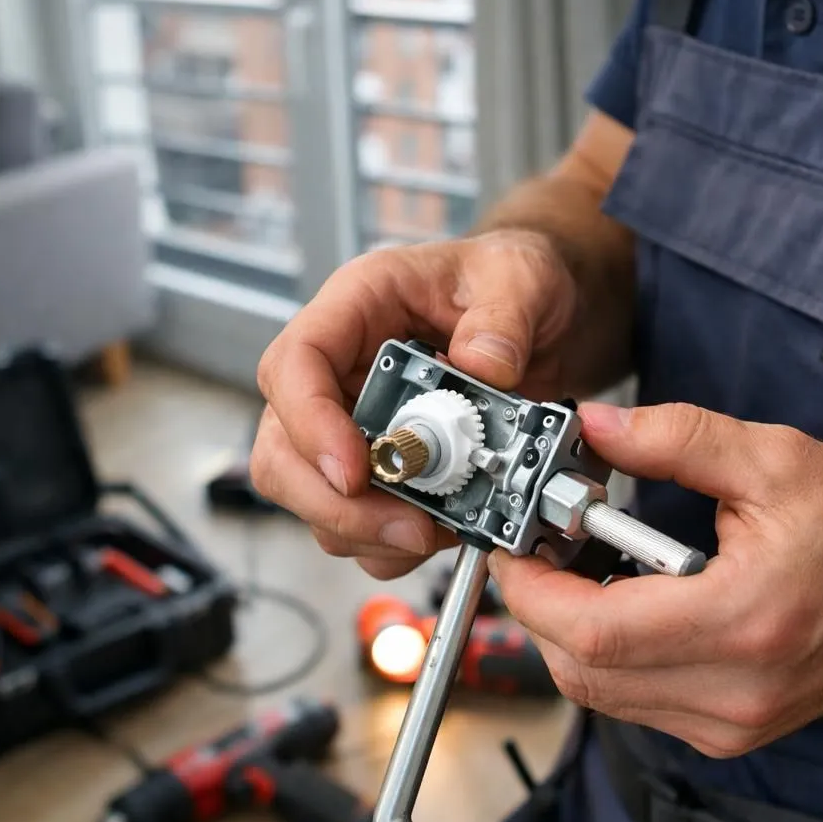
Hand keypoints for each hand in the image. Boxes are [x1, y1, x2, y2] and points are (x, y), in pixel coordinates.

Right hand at [252, 231, 586, 578]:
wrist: (539, 317)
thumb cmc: (510, 280)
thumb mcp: (520, 278)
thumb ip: (504, 317)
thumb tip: (484, 366)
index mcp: (356, 308)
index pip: (293, 365)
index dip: (308, 424)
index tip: (353, 472)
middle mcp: (340, 370)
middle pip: (282, 448)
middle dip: (334, 502)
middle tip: (406, 527)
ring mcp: (353, 422)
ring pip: (314, 496)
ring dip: (367, 530)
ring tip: (436, 530)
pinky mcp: (380, 465)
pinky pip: (360, 522)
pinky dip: (394, 543)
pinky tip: (444, 530)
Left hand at [489, 402, 822, 757]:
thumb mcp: (773, 458)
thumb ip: (676, 438)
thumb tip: (594, 426)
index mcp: (743, 621)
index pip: (595, 632)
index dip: (534, 590)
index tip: (517, 545)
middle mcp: (735, 690)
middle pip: (584, 671)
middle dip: (541, 608)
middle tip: (540, 548)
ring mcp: (732, 723)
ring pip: (602, 694)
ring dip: (571, 634)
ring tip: (583, 569)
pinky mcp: (730, 733)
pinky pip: (635, 704)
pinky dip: (610, 657)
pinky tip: (625, 604)